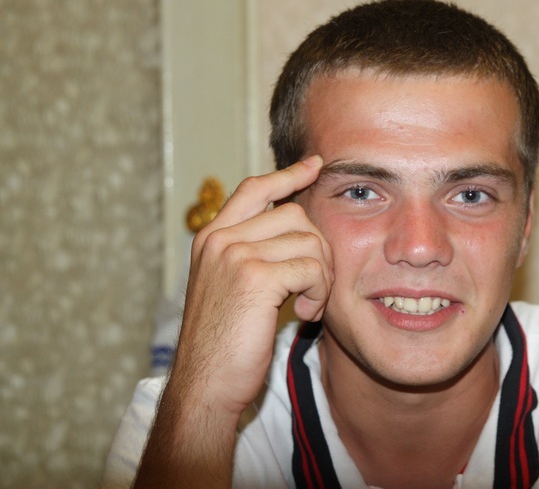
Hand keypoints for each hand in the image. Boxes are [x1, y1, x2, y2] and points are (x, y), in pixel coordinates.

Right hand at [174, 155, 332, 417]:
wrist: (205, 384)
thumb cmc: (224, 343)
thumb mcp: (231, 288)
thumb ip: (253, 254)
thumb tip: (297, 229)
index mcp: (212, 238)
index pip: (255, 188)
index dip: (288, 175)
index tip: (314, 165)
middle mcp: (220, 239)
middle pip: (296, 214)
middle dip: (319, 248)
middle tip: (316, 286)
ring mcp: (235, 254)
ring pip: (309, 241)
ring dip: (322, 277)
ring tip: (309, 305)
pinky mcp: (255, 277)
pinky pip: (312, 267)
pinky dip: (319, 292)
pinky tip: (304, 315)